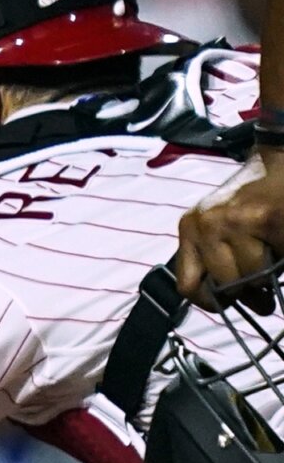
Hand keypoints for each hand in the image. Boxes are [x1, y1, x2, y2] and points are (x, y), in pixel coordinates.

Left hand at [175, 149, 283, 309]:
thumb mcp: (220, 225)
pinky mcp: (264, 218)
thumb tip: (245, 303)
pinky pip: (276, 259)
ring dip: (268, 273)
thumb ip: (219, 261)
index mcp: (190, 228)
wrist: (279, 158)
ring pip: (252, 275)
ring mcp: (233, 221)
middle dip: (248, 289)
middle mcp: (205, 224)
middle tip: (262, 284)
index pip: (187, 285)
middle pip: (225, 284)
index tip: (228, 303)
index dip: (211, 302)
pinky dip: (282, 256)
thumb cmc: (253, 198)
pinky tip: (280, 243)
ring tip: (272, 255)